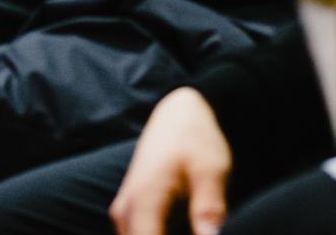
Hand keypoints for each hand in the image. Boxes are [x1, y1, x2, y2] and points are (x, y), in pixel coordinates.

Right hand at [109, 87, 233, 234]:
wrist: (177, 112)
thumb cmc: (195, 138)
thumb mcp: (211, 170)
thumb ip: (209, 210)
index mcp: (143, 202)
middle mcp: (125, 212)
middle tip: (199, 229)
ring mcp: (123, 214)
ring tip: (196, 226)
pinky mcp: (130, 214)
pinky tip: (188, 228)